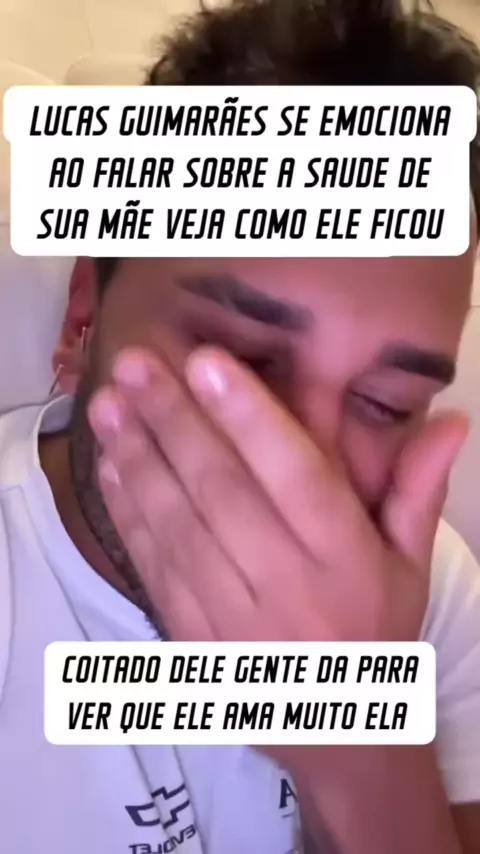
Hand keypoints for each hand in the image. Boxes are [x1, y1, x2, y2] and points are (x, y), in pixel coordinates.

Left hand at [87, 346, 467, 645]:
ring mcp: (232, 617)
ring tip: (109, 403)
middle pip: (224, 493)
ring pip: (178, 526)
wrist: (335, 733)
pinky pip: (154, 568)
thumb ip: (418, 488)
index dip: (251, 419)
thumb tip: (454, 417)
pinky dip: (128, 512)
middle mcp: (288, 584)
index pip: (298, 478)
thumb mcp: (409, 563)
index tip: (207, 360)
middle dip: (175, 422)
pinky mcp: (192, 638)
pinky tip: (111, 463)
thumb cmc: (375, 629)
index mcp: (346, 558)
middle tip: (135, 362)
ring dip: (139, 459)